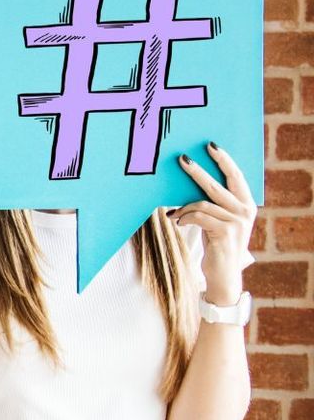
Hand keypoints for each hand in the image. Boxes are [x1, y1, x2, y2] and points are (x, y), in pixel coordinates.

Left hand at [177, 143, 256, 305]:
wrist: (223, 273)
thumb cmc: (217, 243)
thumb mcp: (218, 220)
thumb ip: (213, 203)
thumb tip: (190, 182)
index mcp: (246, 204)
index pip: (236, 176)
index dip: (224, 160)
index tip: (210, 145)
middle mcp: (245, 211)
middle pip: (218, 185)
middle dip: (198, 171)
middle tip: (182, 159)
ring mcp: (237, 222)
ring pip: (204, 202)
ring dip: (184, 207)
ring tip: (173, 214)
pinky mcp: (225, 232)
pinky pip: (199, 216)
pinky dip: (185, 217)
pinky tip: (178, 222)